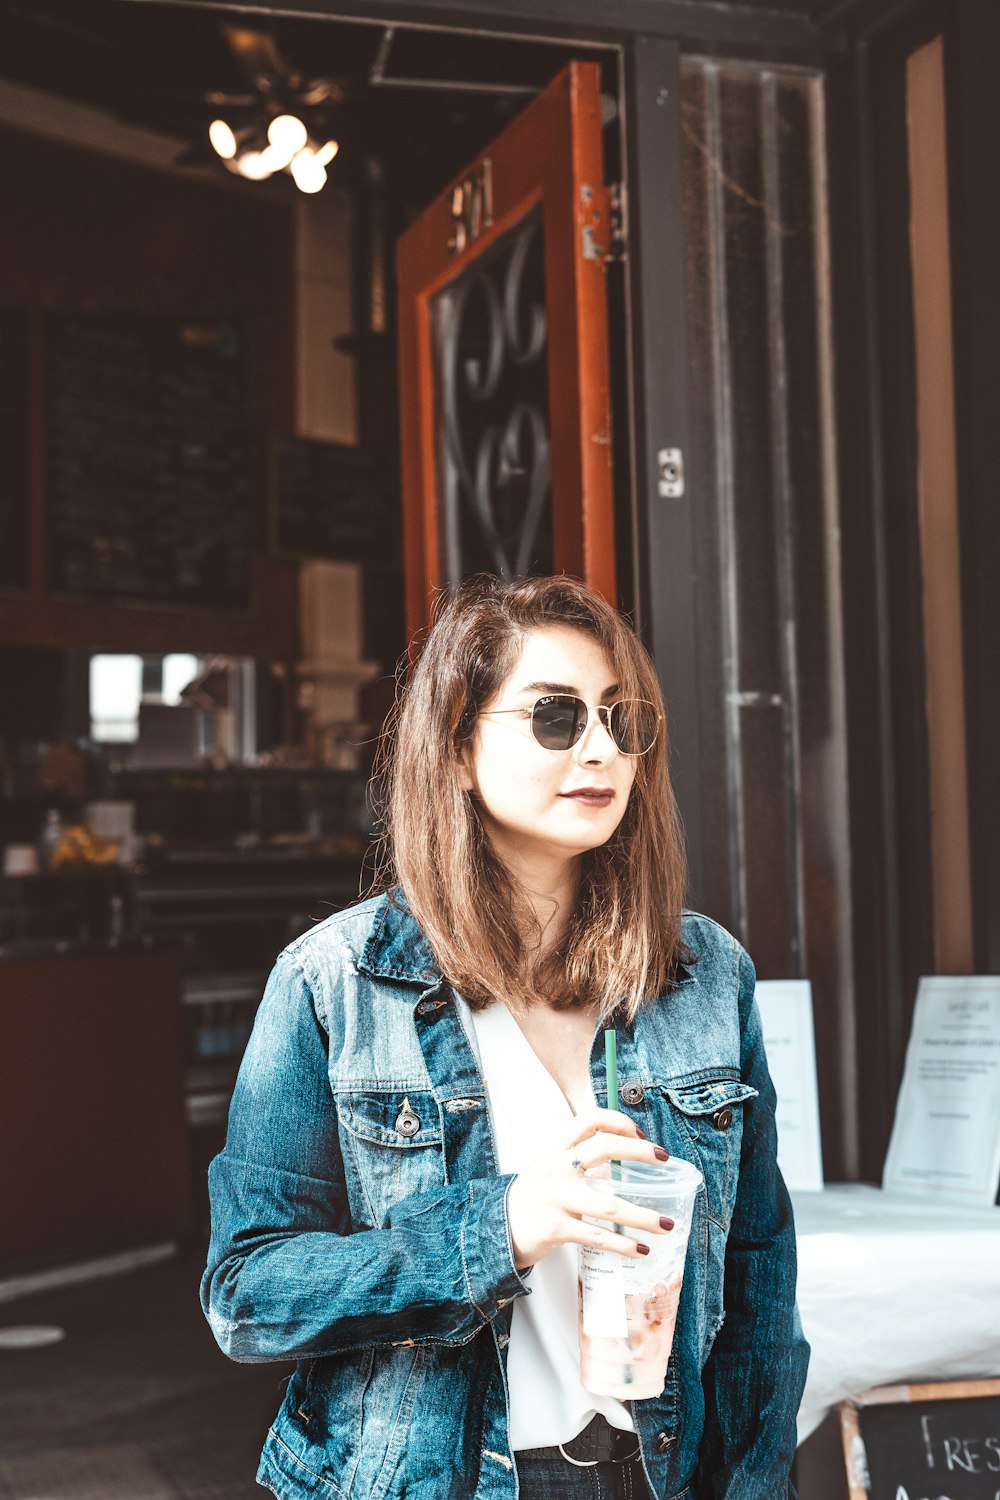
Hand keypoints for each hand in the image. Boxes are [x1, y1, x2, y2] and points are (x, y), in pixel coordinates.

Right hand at [505, 1107, 673, 1270]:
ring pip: (609, 1204)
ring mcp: (556, 1197)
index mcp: (555, 1145)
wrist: (501, 1225)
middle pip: (603, 1149)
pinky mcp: (557, 1227)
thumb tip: (628, 1154)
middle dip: (640, 1151)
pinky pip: (598, 1236)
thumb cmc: (536, 1192)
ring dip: (643, 1216)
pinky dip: (623, 1244)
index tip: (640, 1132)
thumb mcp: (552, 1163)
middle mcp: (555, 1166)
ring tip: (666, 1224)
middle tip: (663, 1157)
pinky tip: (640, 1249)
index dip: (618, 1121)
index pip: (589, 1119)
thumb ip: (582, 1155)